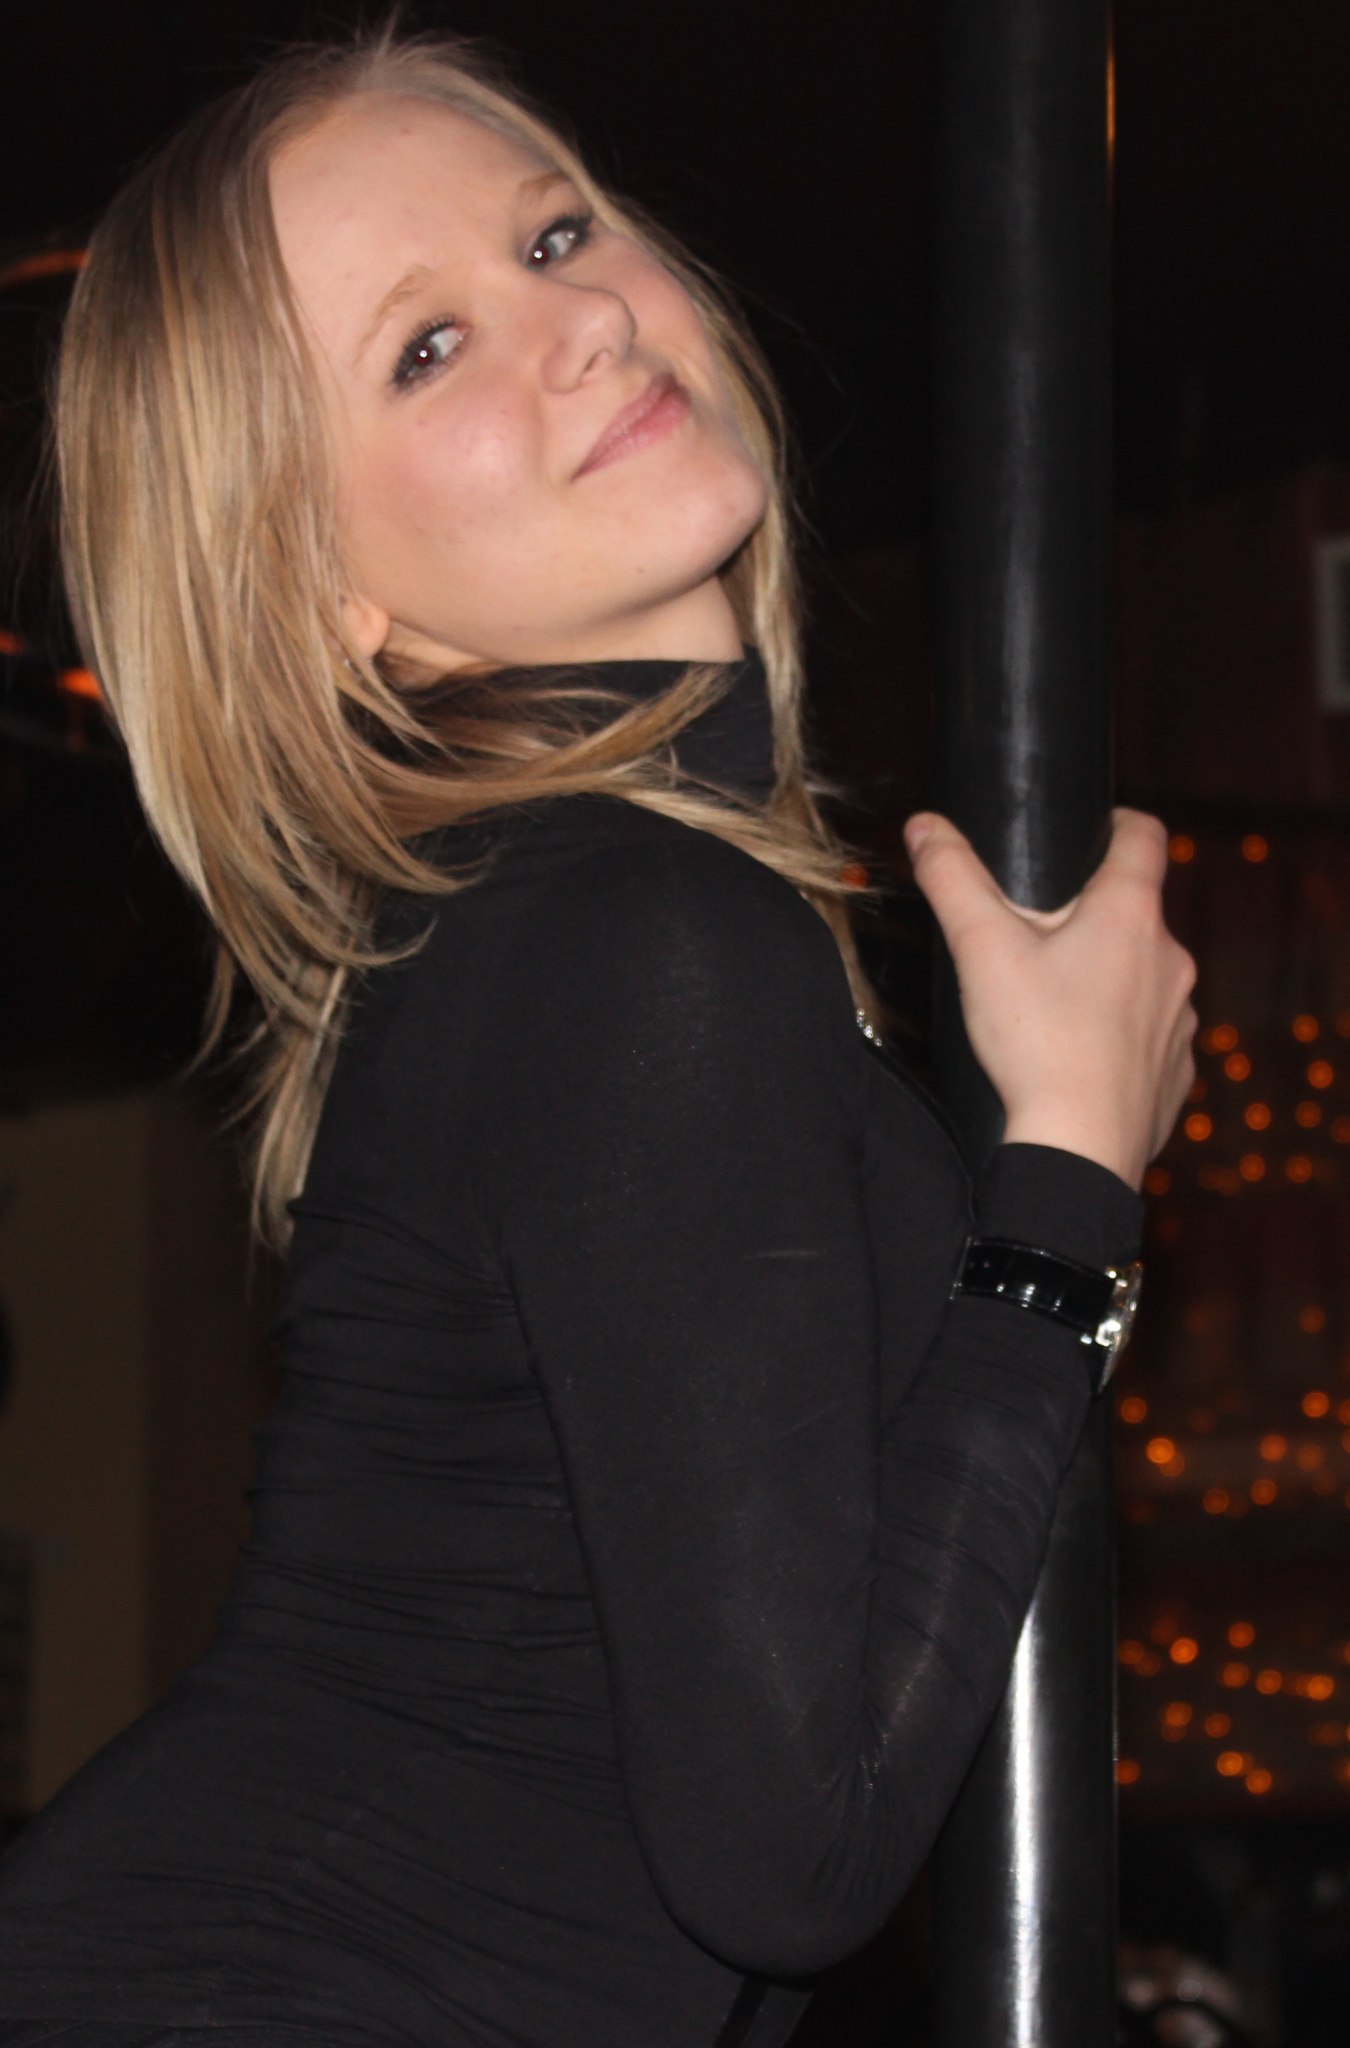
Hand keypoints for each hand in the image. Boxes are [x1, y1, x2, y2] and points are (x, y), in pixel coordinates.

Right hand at [904, 807, 1197, 1190]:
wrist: (1079, 1146)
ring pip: (1142, 976)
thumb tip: (924, 826)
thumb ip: (951, 878)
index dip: (1118, 823)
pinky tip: (1076, 1058)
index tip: (1096, 830)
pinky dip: (1117, 1036)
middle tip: (1035, 940)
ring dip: (1106, 978)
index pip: (1143, 836)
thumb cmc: (1036, 1042)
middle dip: (1089, 917)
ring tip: (1050, 1006)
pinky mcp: (1175, 1069)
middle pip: (1134, 913)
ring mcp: (1179, 1017)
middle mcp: (1170, 958)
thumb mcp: (980, 949)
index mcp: (1129, 914)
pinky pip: (1148, 1036)